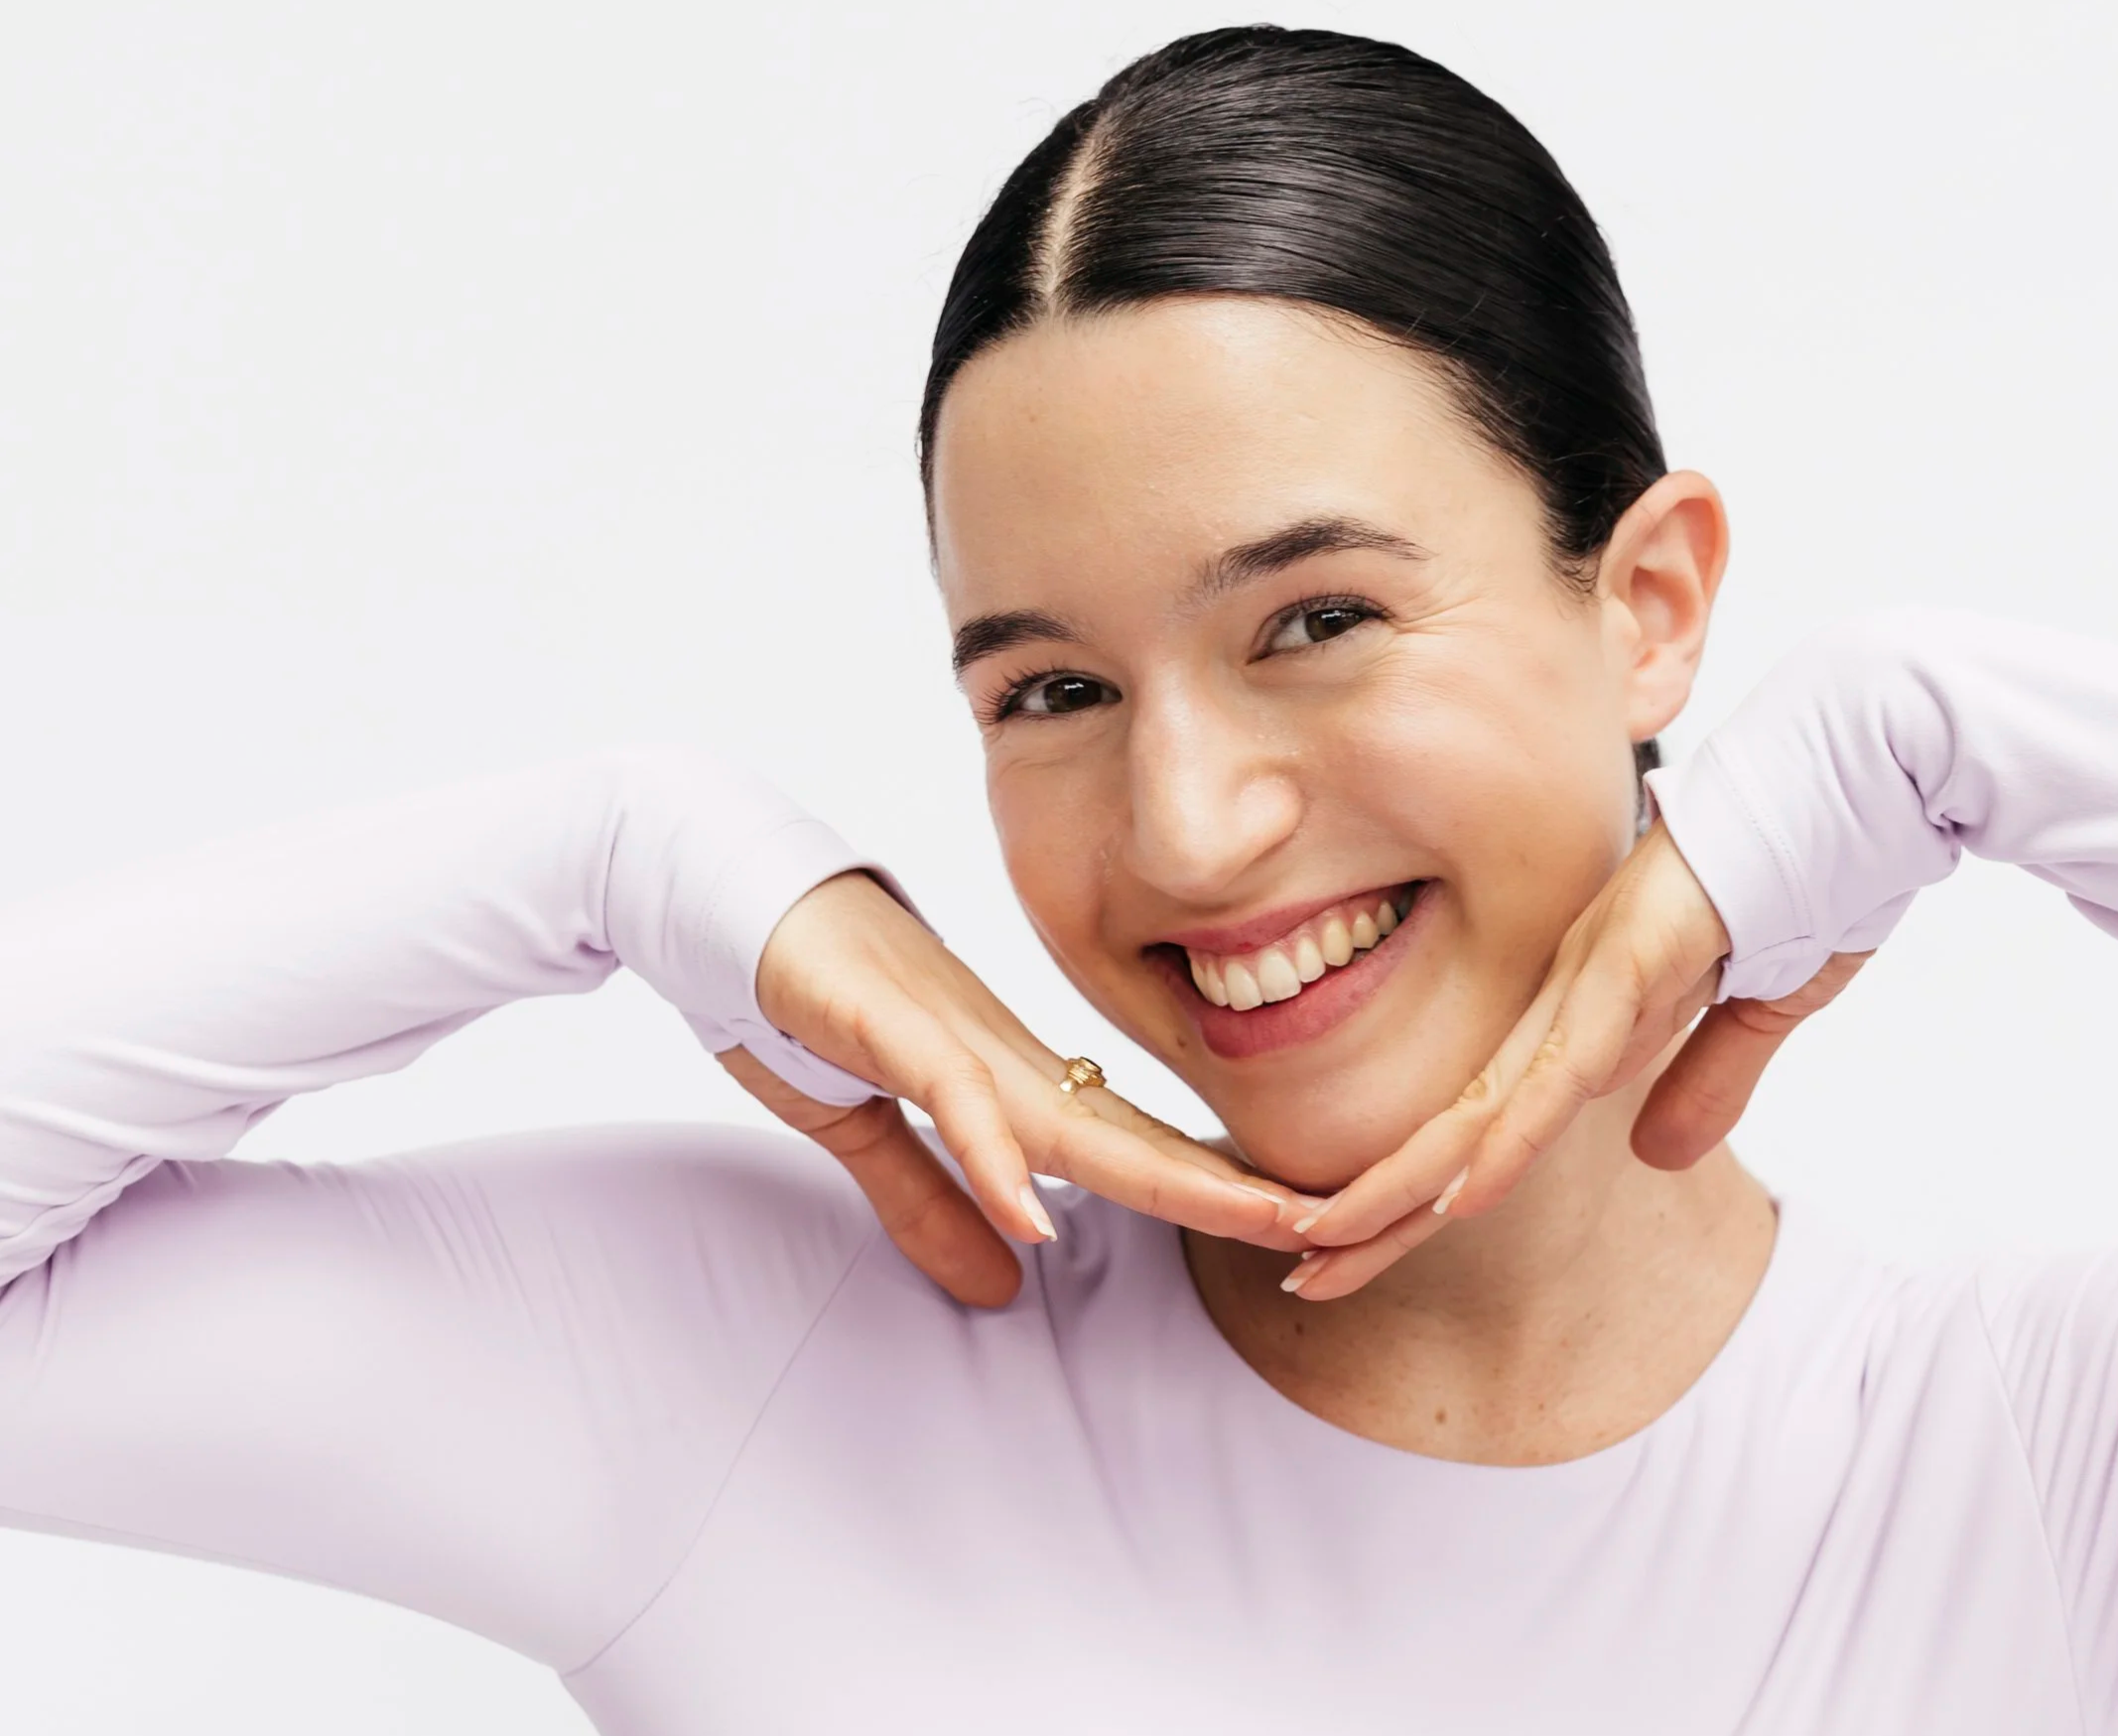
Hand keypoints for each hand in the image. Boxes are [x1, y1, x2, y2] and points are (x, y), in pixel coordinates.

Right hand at [740, 871, 1324, 1305]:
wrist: (727, 896)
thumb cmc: (802, 997)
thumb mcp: (866, 1129)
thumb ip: (931, 1200)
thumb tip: (1001, 1276)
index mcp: (1005, 1079)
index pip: (1127, 1148)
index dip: (1209, 1192)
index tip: (1291, 1230)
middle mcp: (1000, 1058)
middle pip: (1134, 1140)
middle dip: (1232, 1190)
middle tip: (1335, 1227)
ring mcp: (951, 1037)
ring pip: (1074, 1121)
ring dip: (1166, 1176)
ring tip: (1253, 1220)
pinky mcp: (888, 1028)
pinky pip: (952, 1099)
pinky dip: (994, 1158)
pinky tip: (1038, 1213)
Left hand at [1288, 821, 1868, 1298]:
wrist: (1854, 775)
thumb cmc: (1809, 873)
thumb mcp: (1756, 1013)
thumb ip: (1703, 1080)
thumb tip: (1652, 1155)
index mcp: (1590, 1005)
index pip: (1489, 1124)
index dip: (1423, 1196)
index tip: (1360, 1254)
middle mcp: (1568, 993)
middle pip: (1456, 1127)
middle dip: (1378, 1210)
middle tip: (1303, 1279)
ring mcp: (1595, 974)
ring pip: (1484, 1107)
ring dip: (1405, 1186)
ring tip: (1327, 1247)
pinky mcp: (1636, 957)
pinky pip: (1563, 1065)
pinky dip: (1513, 1136)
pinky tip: (1457, 1196)